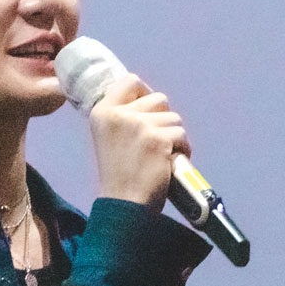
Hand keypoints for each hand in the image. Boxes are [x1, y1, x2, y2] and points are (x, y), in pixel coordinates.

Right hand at [88, 74, 189, 211]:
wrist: (123, 205)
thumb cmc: (119, 175)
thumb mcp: (109, 138)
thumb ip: (122, 117)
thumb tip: (149, 100)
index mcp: (102, 112)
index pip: (130, 81)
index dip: (145, 92)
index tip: (148, 112)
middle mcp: (119, 115)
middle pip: (158, 98)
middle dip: (163, 118)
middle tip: (156, 140)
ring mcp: (139, 126)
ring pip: (174, 117)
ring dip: (174, 136)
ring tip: (163, 156)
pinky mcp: (158, 139)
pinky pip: (182, 135)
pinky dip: (182, 149)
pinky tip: (170, 163)